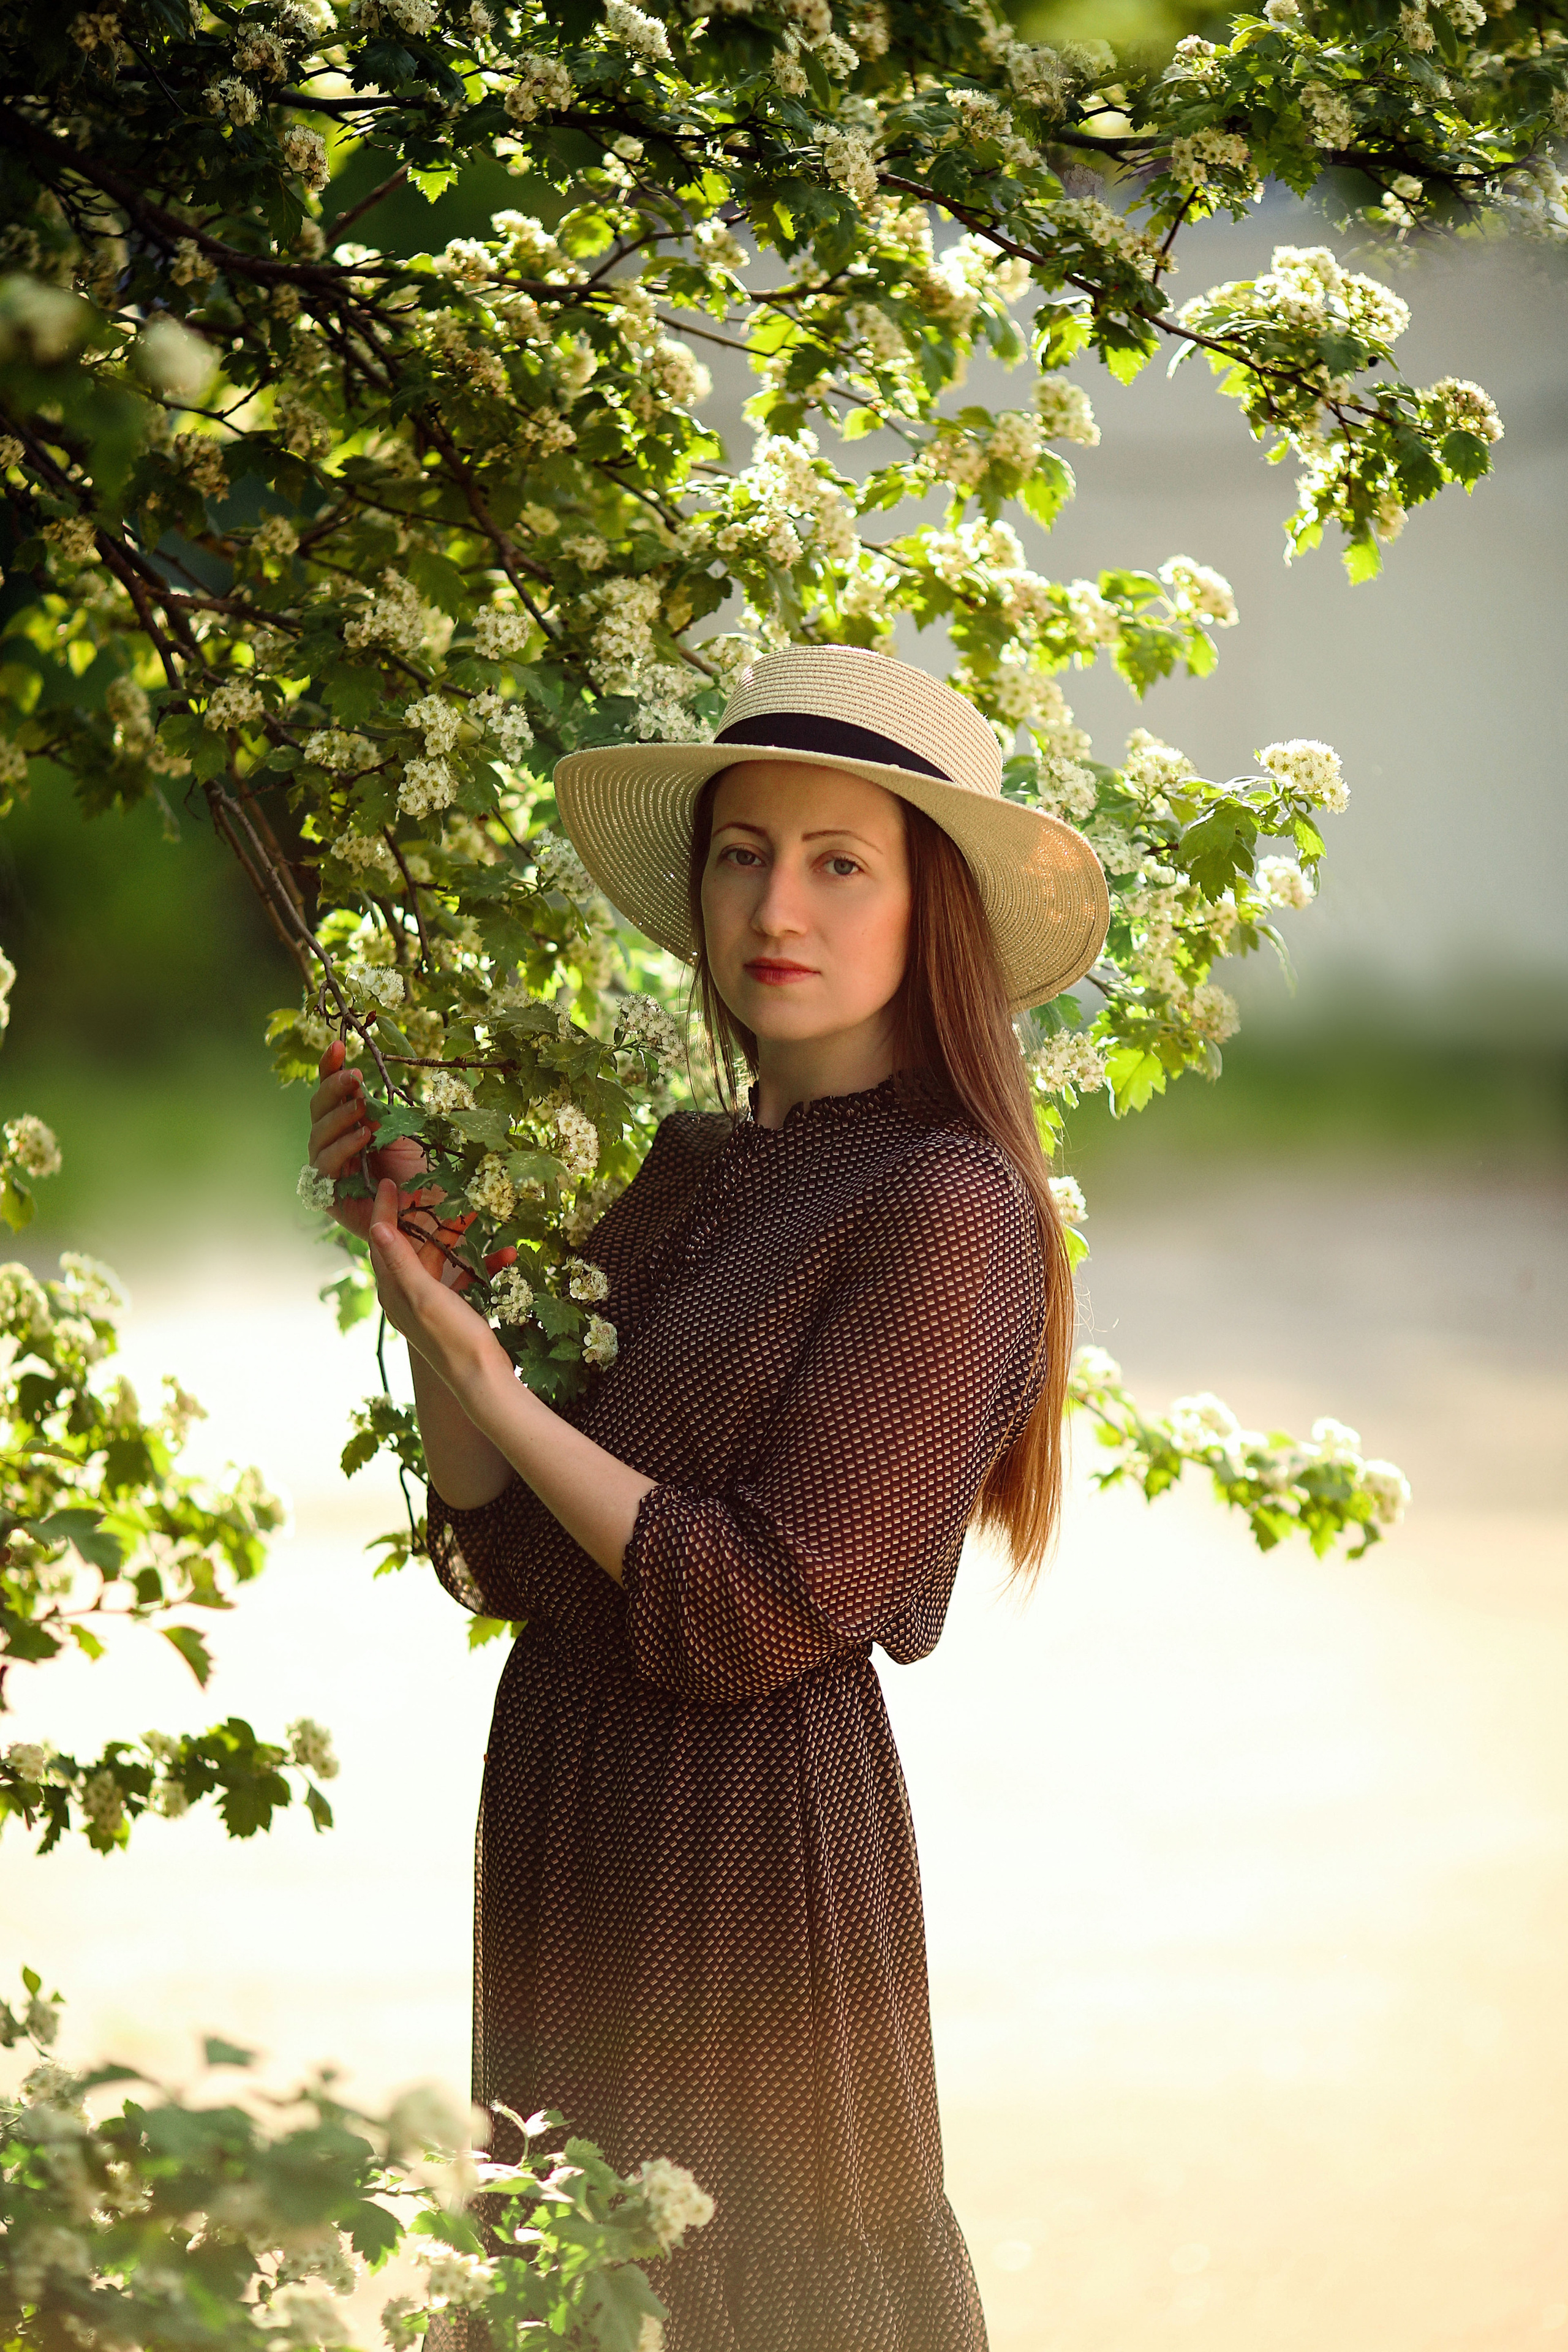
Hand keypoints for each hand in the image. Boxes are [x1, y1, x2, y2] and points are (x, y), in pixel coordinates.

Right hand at [306, 1039, 434, 1240]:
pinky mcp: (328, 1196)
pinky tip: (361, 1136)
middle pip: (319, 1110)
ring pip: (318, 1135)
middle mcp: (335, 1145)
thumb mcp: (406, 1134)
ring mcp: (329, 1170)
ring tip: (361, 1107)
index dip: (330, 1069)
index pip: (333, 1093)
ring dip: (339, 1117)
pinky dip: (342, 1149)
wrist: (433, 1221)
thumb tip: (365, 1088)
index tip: (337, 1046)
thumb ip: (384, 1111)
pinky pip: (326, 1167)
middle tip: (356, 1078)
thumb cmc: (423, 1177)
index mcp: (350, 1125)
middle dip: (334, 1089)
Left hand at [367, 1175, 508, 1398]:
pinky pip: (465, 1277)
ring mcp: (431, 1302)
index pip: (382, 1241)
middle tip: (440, 1192)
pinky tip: (507, 1254)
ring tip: (476, 1215)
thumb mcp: (424, 1294)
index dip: (385, 1209)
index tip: (391, 1181)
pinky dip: (483, 1264)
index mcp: (393, 1290)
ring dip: (460, 1238)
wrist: (483, 1379)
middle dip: (428, 1219)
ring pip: (441, 1258)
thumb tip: (376, 1226)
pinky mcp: (454, 1309)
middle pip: (412, 1246)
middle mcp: (407, 1295)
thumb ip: (400, 1260)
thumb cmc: (452, 1337)